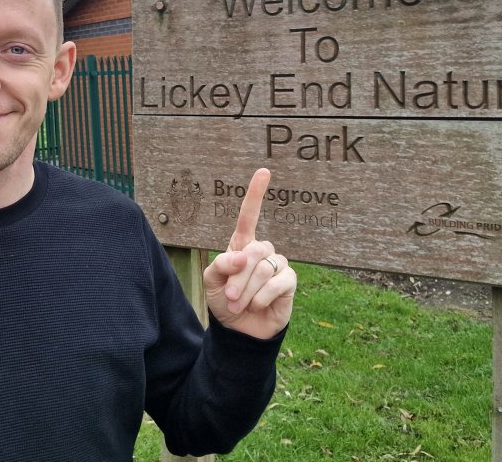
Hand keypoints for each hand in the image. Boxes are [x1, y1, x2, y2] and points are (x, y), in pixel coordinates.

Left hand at [203, 168, 295, 338]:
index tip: (264, 171)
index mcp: (241, 245)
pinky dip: (262, 296)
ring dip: (247, 290)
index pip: (249, 216)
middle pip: (253, 250)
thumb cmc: (224, 301)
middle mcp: (262, 252)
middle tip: (228, 297)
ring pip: (264, 268)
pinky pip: (279, 281)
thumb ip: (221, 265)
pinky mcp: (289, 283)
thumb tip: (242, 256)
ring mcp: (277, 266)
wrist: (238, 330)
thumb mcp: (212, 281)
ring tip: (239, 304)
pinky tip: (256, 306)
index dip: (256, 194)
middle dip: (238, 277)